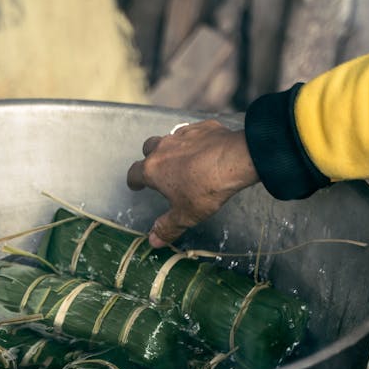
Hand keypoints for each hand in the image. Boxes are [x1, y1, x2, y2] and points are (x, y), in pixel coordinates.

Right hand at [127, 120, 259, 246]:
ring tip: (182, 160)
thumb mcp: (186, 215)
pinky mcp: (202, 127)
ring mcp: (182, 134)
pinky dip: (194, 141)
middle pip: (148, 149)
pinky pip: (193, 133)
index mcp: (153, 170)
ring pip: (169, 138)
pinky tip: (204, 150)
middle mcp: (163, 148)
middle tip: (160, 171)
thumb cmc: (205, 189)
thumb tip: (153, 241)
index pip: (134, 173)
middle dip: (150, 159)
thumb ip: (167, 227)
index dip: (134, 181)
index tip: (137, 186)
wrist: (235, 160)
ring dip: (171, 148)